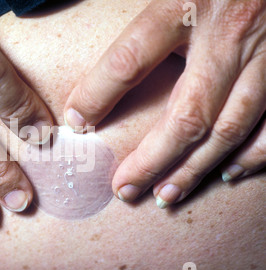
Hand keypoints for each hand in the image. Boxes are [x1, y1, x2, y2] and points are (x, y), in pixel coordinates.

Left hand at [64, 0, 264, 206]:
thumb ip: (145, 12)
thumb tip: (99, 41)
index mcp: (187, 4)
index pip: (130, 60)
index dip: (97, 95)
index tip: (77, 122)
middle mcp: (229, 34)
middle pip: (185, 114)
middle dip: (151, 161)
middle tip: (124, 189)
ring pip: (227, 129)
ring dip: (194, 169)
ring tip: (165, 194)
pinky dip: (251, 154)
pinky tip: (225, 172)